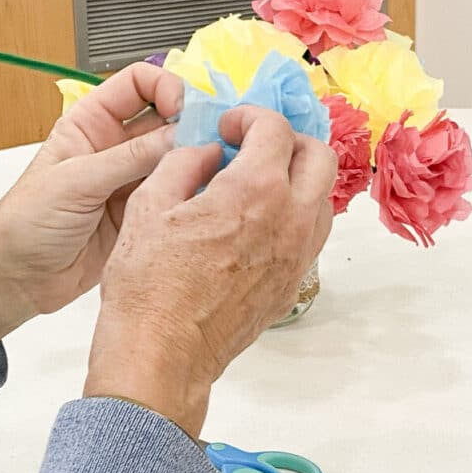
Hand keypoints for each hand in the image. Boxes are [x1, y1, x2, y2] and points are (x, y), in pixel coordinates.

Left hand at [0, 63, 183, 359]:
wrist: (16, 279)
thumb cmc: (22, 224)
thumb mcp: (74, 182)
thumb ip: (128, 158)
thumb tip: (177, 135)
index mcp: (90, 123)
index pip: (139, 84)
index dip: (166, 87)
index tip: (184, 108)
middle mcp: (115, 146)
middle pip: (167, 118)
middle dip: (192, 123)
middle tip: (212, 139)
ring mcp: (131, 180)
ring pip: (177, 156)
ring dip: (196, 158)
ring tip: (211, 167)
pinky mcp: (143, 211)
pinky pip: (176, 192)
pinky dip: (192, 190)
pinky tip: (202, 194)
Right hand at [84, 106, 336, 436]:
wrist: (162, 355)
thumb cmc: (148, 285)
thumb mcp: (149, 205)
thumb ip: (184, 162)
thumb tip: (208, 152)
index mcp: (255, 191)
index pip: (276, 129)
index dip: (250, 117)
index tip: (229, 126)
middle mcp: (290, 220)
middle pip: (320, 156)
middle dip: (288, 140)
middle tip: (253, 146)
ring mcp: (298, 255)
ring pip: (323, 197)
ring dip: (297, 177)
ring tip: (257, 183)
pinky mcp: (293, 283)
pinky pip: (311, 233)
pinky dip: (295, 213)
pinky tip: (258, 221)